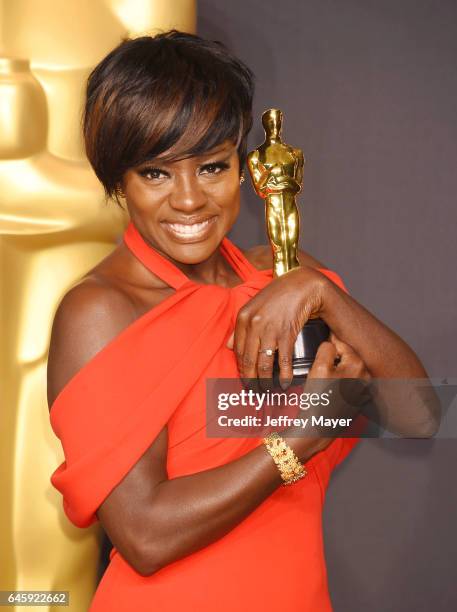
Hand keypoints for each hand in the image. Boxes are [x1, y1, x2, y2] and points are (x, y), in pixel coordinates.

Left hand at [227, 266, 328, 386]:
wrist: (302, 284)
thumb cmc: (278, 295)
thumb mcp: (254, 306)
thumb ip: (240, 326)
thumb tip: (228, 346)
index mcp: (243, 318)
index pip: (238, 351)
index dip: (241, 369)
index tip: (244, 380)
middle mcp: (254, 324)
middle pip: (248, 360)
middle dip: (250, 380)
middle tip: (253, 392)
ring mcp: (270, 329)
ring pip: (263, 364)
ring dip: (265, 381)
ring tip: (267, 390)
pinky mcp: (286, 333)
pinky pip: (282, 360)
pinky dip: (283, 375)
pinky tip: (283, 383)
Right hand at [308, 333, 371, 409]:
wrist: (319, 427)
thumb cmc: (318, 400)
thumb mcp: (318, 366)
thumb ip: (327, 347)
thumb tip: (331, 343)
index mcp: (357, 364)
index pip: (341, 344)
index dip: (327, 346)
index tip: (319, 352)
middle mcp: (366, 375)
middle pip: (346, 357)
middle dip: (334, 360)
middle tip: (320, 372)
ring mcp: (365, 389)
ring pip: (348, 370)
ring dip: (338, 372)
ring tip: (325, 384)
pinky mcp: (361, 399)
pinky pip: (350, 384)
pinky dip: (342, 384)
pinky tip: (332, 392)